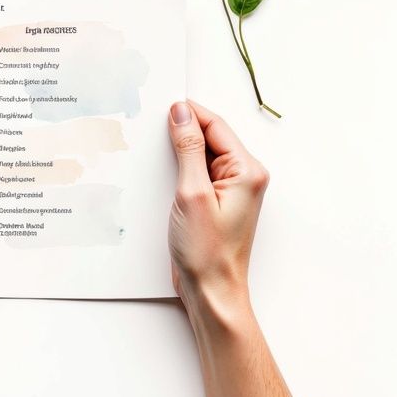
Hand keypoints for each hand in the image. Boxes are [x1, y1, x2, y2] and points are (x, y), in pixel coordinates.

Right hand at [167, 101, 267, 318]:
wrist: (211, 292)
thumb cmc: (207, 251)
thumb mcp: (192, 193)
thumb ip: (188, 148)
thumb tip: (181, 113)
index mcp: (247, 170)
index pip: (216, 126)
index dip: (188, 112)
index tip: (161, 104)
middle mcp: (244, 177)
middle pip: (210, 137)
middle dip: (182, 129)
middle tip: (149, 123)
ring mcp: (231, 190)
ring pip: (201, 155)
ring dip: (178, 150)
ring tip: (152, 148)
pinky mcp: (216, 203)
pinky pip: (197, 174)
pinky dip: (179, 169)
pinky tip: (160, 171)